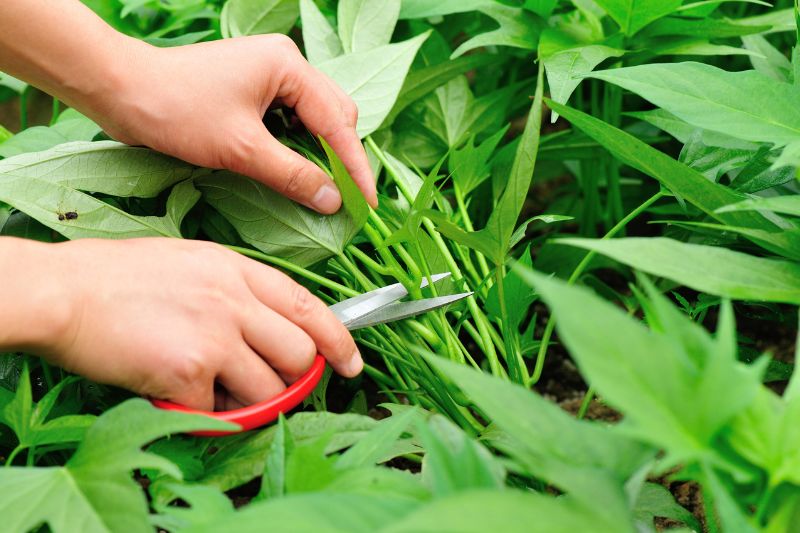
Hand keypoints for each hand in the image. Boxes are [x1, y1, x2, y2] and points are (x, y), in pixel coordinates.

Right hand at [34, 238, 361, 410]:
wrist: (65, 293)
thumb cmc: (120, 278)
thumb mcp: (193, 263)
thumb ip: (237, 291)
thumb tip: (269, 329)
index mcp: (238, 271)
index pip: (310, 306)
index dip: (338, 340)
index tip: (352, 363)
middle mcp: (236, 301)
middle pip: (300, 355)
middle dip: (292, 380)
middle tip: (271, 388)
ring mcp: (216, 335)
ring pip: (269, 390)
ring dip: (248, 402)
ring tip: (212, 389)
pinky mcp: (189, 370)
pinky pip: (217, 412)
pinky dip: (200, 413)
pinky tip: (175, 393)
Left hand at [94, 35, 376, 213]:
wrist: (122, 91)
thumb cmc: (178, 111)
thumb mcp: (241, 149)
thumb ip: (292, 175)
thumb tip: (333, 201)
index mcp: (288, 66)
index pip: (337, 121)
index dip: (354, 166)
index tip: (366, 203)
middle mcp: (285, 64)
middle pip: (334, 114)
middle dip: (342, 156)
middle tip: (347, 198)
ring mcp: (269, 75)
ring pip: (315, 118)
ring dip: (322, 153)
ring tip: (327, 189)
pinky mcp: (254, 90)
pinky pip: (292, 120)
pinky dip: (300, 147)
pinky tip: (299, 170)